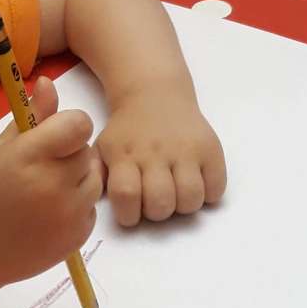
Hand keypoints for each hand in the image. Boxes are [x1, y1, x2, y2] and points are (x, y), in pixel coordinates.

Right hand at [0, 77, 102, 285]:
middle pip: (86, 151)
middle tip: (40, 168)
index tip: (52, 136)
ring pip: (93, 179)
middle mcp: (54, 184)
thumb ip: (30, 116)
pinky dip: (75, 207)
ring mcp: (68, 214)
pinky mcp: (77, 237)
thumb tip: (49, 82)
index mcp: (29, 156)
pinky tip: (46, 214)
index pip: (79, 124)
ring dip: (76, 179)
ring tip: (43, 191)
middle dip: (69, 154)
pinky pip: (90, 208)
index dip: (68, 126)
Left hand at [96, 84, 226, 225]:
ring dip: (183, 206)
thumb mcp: (102, 146)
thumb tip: (90, 196)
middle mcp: (155, 152)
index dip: (129, 214)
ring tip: (176, 194)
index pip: (126, 195)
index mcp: (125, 155)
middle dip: (157, 212)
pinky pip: (216, 188)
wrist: (154, 93)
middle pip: (161, 203)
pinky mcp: (210, 148)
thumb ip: (95, 173)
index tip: (131, 212)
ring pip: (190, 199)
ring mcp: (185, 150)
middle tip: (155, 201)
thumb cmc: (126, 130)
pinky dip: (208, 194)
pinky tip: (195, 182)